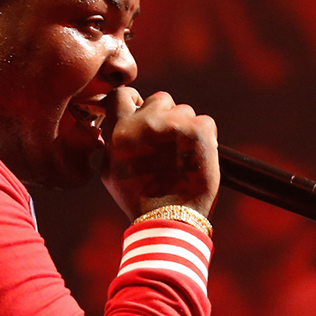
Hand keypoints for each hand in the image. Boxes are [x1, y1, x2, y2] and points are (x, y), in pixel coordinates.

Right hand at [101, 87, 218, 220]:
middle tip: (168, 141)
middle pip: (160, 99)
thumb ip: (113, 143)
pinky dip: (205, 137)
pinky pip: (205, 122)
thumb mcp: (110, 172)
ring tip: (183, 155)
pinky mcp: (198, 132)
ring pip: (185, 111)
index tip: (141, 109)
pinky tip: (199, 156)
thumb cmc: (137, 200)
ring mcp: (173, 125)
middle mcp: (146, 123)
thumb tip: (119, 127)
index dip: (134, 99)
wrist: (168, 220)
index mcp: (121, 131)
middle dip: (165, 115)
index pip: (122, 95)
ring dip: (185, 128)